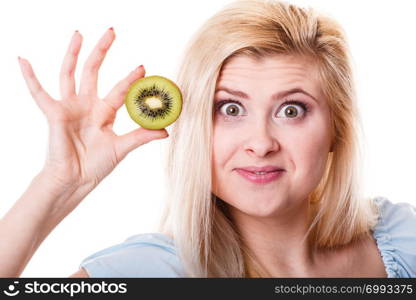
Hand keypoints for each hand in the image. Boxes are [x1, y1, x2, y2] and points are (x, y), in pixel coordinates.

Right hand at [18, 28, 167, 189]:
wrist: (76, 180)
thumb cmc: (96, 165)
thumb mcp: (122, 147)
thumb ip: (142, 136)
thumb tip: (166, 132)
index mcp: (104, 112)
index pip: (119, 89)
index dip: (131, 78)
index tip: (143, 67)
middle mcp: (87, 105)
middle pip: (94, 72)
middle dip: (102, 52)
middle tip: (111, 32)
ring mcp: (70, 107)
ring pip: (70, 73)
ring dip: (73, 53)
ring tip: (79, 34)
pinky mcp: (54, 114)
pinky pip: (39, 93)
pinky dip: (29, 77)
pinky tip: (22, 60)